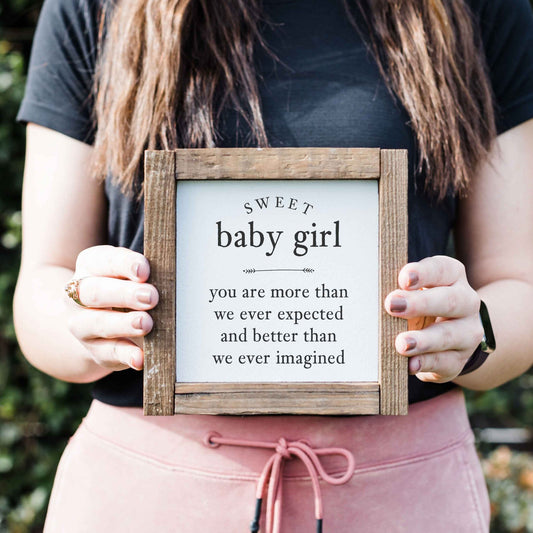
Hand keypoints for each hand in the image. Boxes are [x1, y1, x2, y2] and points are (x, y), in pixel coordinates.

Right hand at [65, 245, 158, 371]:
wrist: (100, 322)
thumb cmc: (127, 286)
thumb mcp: (133, 273)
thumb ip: (144, 272)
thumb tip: (169, 276)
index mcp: (90, 265)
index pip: (103, 261)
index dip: (124, 264)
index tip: (144, 270)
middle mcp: (78, 295)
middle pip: (95, 292)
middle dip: (125, 294)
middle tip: (151, 297)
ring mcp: (82, 324)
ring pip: (97, 323)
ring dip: (123, 324)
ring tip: (146, 323)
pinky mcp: (95, 350)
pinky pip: (108, 353)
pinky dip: (125, 355)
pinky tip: (140, 357)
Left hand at [384, 256, 483, 382]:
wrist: (447, 337)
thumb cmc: (418, 304)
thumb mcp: (410, 291)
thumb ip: (398, 289)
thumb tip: (368, 292)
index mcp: (452, 277)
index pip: (442, 270)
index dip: (423, 273)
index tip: (403, 278)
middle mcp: (466, 302)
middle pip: (450, 300)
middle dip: (420, 303)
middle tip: (391, 305)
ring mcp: (466, 332)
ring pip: (450, 335)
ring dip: (424, 340)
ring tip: (402, 344)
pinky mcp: (458, 359)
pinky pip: (445, 362)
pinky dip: (426, 363)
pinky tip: (411, 364)